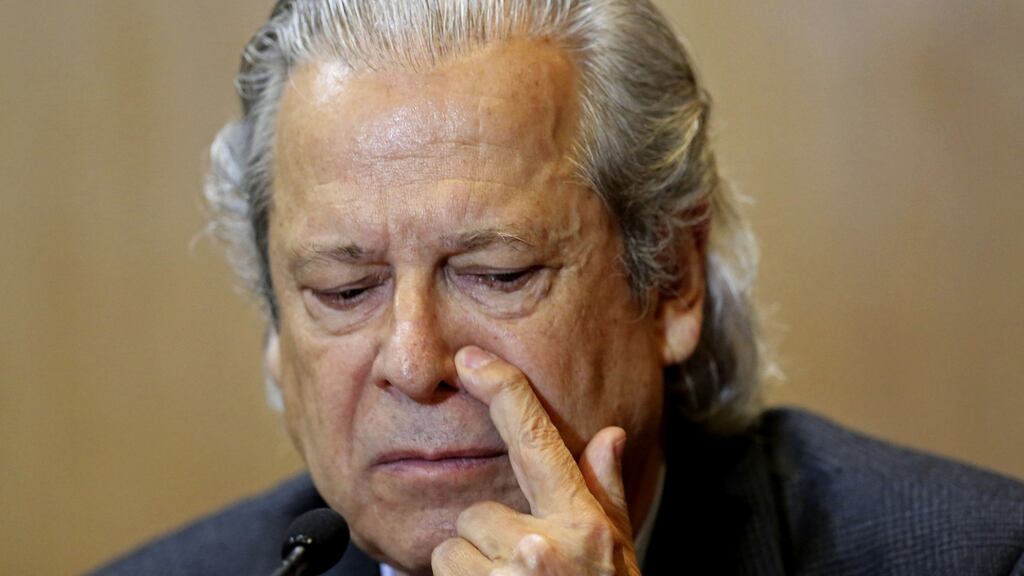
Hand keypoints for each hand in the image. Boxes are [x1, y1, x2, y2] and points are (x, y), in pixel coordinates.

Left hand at [431, 346, 641, 575]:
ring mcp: (506, 574)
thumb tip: (610, 435)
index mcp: (581, 524)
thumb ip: (605, 493)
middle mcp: (541, 545)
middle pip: (479, 511)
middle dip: (490, 538)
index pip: (536, 440)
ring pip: (455, 543)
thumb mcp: (618, 555)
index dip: (503, 392)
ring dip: (473, 566)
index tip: (471, 359)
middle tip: (521, 571)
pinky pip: (442, 568)